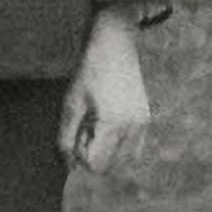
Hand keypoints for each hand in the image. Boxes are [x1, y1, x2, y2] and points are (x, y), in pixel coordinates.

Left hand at [58, 9, 148, 175]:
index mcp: (114, 125)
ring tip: (96, 124)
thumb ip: (66, 137)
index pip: (96, 165)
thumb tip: (68, 166)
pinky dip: (118, 145)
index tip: (76, 132)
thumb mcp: (71, 104)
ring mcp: (143, 124)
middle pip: (110, 167)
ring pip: (123, 160)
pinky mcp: (145, 120)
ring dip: (106, 150)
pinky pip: (133, 149)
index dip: (80, 156)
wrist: (115, 45)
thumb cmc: (89, 71)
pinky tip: (107, 123)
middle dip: (93, 154)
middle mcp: (134, 128)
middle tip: (85, 126)